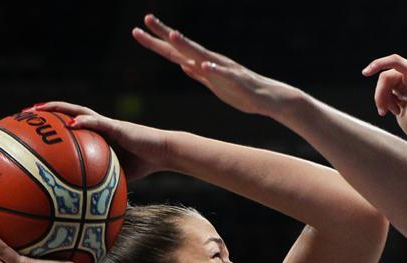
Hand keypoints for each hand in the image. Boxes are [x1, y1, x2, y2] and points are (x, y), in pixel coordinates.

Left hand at [31, 101, 167, 180]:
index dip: (49, 127)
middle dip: (45, 113)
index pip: (68, 126)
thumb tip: (87, 206)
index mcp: (95, 136)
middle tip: (24, 115)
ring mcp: (106, 124)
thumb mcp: (117, 176)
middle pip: (66, 113)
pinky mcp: (117, 126)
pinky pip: (97, 122)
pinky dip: (84, 122)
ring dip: (57, 109)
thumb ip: (101, 183)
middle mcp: (97, 126)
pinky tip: (71, 124)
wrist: (163, 153)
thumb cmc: (143, 164)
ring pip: (77, 111)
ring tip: (39, 110)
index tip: (30, 130)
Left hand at [132, 14, 301, 117]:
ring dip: (187, 45)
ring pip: (202, 56)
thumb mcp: (214, 85)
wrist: (269, 99)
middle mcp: (211, 63)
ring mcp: (224, 70)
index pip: (175, 52)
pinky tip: (204, 65)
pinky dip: (213, 69)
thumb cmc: (242, 93)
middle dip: (165, 34)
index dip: (156, 42)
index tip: (137, 30)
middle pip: (184, 48)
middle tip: (147, 19)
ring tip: (172, 35)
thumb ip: (198, 74)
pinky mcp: (237, 82)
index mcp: (203, 65)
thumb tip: (182, 65)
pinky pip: (224, 75)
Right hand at [362, 55, 406, 140]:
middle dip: (381, 95)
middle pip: (385, 77)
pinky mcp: (397, 82)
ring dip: (382, 99)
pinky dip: (384, 100)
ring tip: (390, 112)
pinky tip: (393, 108)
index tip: (365, 73)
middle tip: (382, 112)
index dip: (379, 64)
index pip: (395, 61)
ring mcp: (403, 76)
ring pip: (382, 84)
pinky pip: (382, 88)